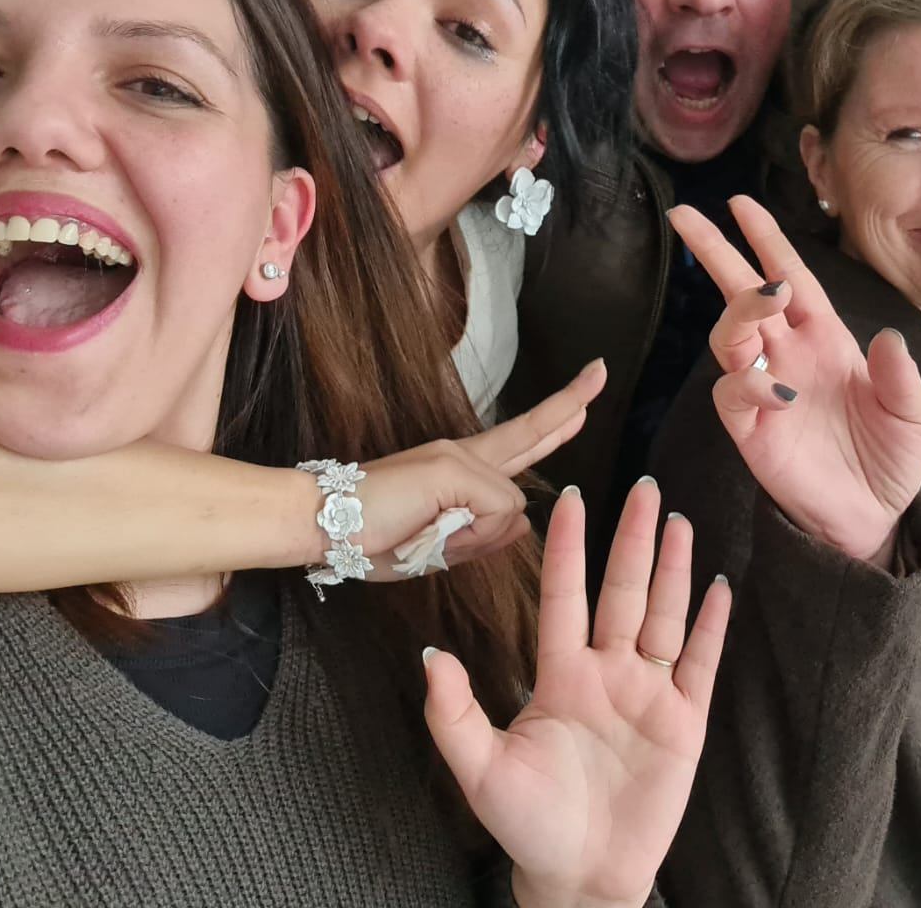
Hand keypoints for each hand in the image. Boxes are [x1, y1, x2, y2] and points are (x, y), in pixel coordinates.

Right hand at [348, 358, 606, 577]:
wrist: (321, 522)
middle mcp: (463, 455)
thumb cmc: (370, 537)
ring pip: (510, 504)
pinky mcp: (451, 468)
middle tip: (599, 372)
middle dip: (569, 406)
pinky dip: (472, 536)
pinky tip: (432, 534)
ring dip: (480, 538)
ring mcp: (458, 458)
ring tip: (429, 540)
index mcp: (461, 471)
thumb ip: (484, 535)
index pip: (518, 442)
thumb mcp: (439, 548)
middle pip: (529, 431)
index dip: (553, 422)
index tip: (581, 400)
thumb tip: (524, 520)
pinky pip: (494, 512)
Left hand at [423, 481, 729, 907]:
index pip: (565, 593)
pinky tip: (718, 587)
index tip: (569, 495)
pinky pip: (700, 664)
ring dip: (674, 569)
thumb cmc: (526, 823)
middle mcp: (606, 672)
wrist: (579, 878)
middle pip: (624, 591)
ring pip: (664, 616)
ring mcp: (647, 694)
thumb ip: (453, 713)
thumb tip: (431, 654)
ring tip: (680, 521)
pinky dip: (710, 626)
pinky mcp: (683, 724)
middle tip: (646, 487)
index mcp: (559, 673)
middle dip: (634, 538)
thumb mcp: (479, 769)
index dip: (567, 545)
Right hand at [668, 195, 920, 564]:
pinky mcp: (748, 427)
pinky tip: (779, 390)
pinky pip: (732, 392)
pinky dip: (749, 383)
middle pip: (740, 293)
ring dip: (742, 310)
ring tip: (765, 298)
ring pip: (729, 334)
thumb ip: (900, 376)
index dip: (764, 239)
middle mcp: (785, 354)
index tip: (739, 203)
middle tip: (685, 217)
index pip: (787, 276)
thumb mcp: (912, 414)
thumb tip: (885, 337)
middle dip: (714, 252)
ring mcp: (762, 388)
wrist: (870, 516)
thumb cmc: (888, 457)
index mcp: (823, 338)